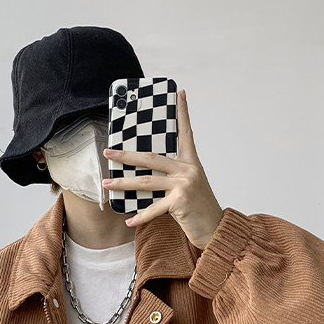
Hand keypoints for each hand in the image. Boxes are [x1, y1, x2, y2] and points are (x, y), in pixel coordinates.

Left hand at [101, 89, 223, 250]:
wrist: (216, 229)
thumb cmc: (199, 209)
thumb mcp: (188, 188)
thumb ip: (172, 178)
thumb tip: (144, 178)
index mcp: (191, 163)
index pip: (185, 133)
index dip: (182, 112)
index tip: (179, 94)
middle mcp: (188, 170)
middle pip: (151, 158)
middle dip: (126, 155)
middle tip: (108, 153)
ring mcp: (184, 184)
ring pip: (147, 181)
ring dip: (124, 183)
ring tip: (107, 184)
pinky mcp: (180, 201)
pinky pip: (154, 208)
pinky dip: (140, 217)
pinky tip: (128, 221)